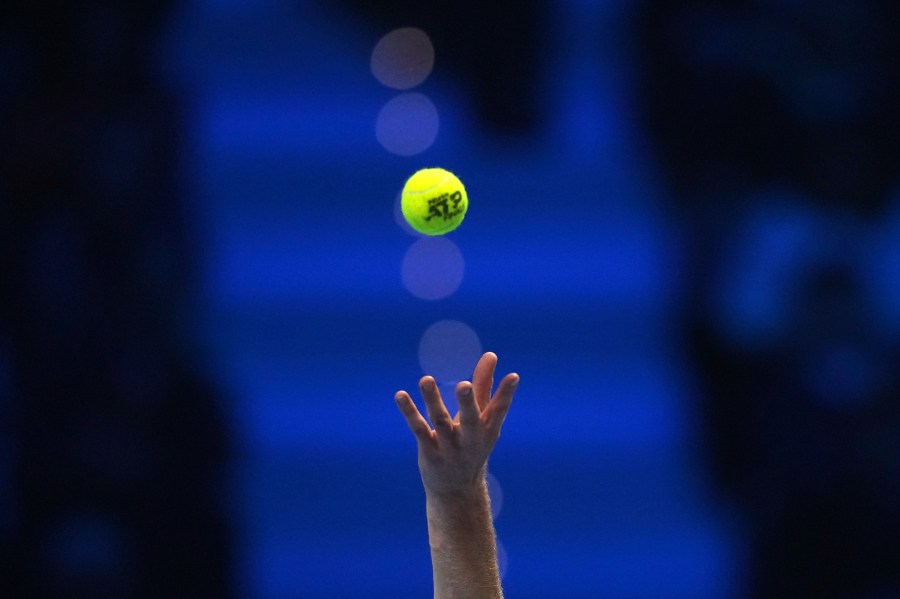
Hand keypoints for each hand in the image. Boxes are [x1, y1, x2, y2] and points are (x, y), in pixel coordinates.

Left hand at [394, 352, 518, 496]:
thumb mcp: (482, 420)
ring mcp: (449, 448)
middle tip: (464, 384)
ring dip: (432, 400)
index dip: (507, 394)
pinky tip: (401, 395)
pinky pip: (418, 429)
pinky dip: (409, 412)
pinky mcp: (429, 453)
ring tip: (425, 379)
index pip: (499, 410)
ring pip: (440, 422)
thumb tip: (490, 355)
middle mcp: (471, 440)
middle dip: (467, 402)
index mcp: (488, 430)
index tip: (513, 376)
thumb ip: (483, 386)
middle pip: (470, 420)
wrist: (457, 492)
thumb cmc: (472, 446)